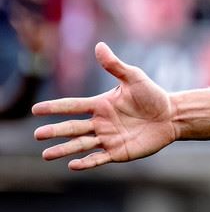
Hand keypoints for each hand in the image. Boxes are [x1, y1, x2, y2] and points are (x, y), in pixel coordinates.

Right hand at [33, 42, 177, 170]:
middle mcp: (99, 123)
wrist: (172, 116)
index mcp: (100, 105)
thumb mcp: (134, 78)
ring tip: (47, 155)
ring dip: (64, 149)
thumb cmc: (152, 95)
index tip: (36, 109)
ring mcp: (107, 138)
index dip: (54, 107)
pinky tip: (73, 165)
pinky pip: (99, 158)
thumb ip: (115, 65)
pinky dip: (86, 163)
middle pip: (72, 128)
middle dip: (55, 131)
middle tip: (38, 134)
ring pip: (80, 145)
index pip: (72, 106)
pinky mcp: (117, 152)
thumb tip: (99, 46)